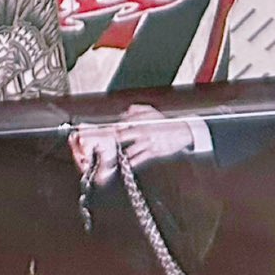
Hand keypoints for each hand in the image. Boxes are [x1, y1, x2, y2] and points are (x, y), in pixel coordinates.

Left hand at [69, 105, 198, 184]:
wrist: (183, 132)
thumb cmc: (165, 122)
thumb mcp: (151, 111)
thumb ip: (136, 109)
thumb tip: (124, 111)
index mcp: (139, 120)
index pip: (118, 123)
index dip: (104, 127)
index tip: (92, 131)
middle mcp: (141, 130)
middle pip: (119, 136)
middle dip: (106, 141)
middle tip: (94, 145)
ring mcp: (146, 142)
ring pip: (127, 150)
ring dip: (118, 155)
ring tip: (107, 160)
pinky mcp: (153, 153)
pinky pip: (138, 159)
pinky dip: (130, 163)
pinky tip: (123, 165)